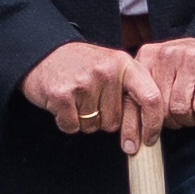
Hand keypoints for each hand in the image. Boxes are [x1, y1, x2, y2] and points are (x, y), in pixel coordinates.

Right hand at [21, 38, 158, 149]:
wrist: (42, 53)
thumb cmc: (80, 64)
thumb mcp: (111, 65)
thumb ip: (130, 89)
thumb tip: (148, 127)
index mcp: (124, 63)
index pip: (151, 98)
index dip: (152, 124)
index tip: (148, 140)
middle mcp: (106, 71)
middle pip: (115, 122)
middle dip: (103, 118)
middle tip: (90, 99)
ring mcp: (84, 83)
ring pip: (94, 126)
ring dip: (84, 120)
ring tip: (76, 98)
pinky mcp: (63, 95)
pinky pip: (73, 127)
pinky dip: (67, 122)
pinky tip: (64, 104)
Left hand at [136, 35, 194, 130]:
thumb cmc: (190, 68)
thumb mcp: (161, 73)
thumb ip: (144, 93)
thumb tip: (132, 135)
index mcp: (146, 56)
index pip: (133, 99)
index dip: (136, 127)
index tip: (139, 145)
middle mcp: (165, 55)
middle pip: (159, 110)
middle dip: (171, 122)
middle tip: (182, 118)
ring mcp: (188, 59)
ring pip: (180, 110)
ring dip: (190, 120)